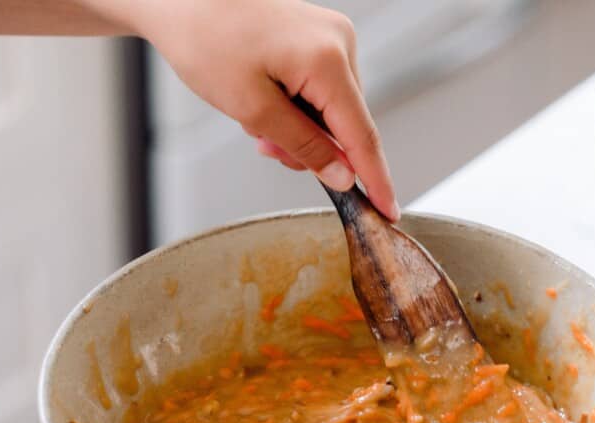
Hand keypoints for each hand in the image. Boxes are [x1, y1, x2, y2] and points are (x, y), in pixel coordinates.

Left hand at [117, 0, 398, 219]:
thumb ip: (304, 147)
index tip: (388, 212)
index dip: (375, 180)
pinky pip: (321, 91)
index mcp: (327, 60)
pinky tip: (266, 102)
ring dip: (299, 130)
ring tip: (255, 120)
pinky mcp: (320, 39)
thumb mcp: (253, 109)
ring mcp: (332, 38)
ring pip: (332, 112)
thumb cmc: (205, 40)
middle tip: (266, 148)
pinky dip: (296, 109)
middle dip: (312, 149)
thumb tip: (343, 176)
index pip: (362, 135)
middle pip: (346, 125)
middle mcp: (339, 43)